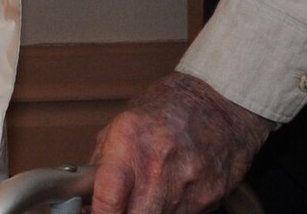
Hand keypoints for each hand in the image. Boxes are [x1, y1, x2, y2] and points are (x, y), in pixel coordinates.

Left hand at [89, 72, 271, 213]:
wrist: (219, 104)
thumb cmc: (169, 109)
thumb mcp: (123, 125)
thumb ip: (103, 163)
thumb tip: (87, 197)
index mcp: (129, 140)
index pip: (107, 199)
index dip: (98, 213)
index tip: (94, 212)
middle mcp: (157, 163)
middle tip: (120, 207)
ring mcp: (186, 183)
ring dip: (148, 211)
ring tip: (148, 193)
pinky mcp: (208, 197)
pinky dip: (171, 210)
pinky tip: (172, 192)